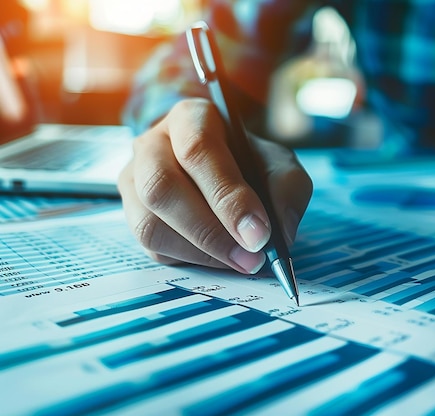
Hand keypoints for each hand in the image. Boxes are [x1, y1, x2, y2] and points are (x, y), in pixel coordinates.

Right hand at [117, 98, 312, 273]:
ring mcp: (133, 180)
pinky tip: (220, 259)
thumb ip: (287, 189)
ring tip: (241, 262)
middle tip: (251, 257)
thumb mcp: (279, 165)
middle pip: (162, 188)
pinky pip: (152, 248)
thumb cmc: (250, 163)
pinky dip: (191, 261)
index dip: (228, 197)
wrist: (224, 168)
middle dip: (211, 232)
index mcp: (189, 118)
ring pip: (150, 225)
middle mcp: (151, 144)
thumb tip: (278, 233)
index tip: (260, 234)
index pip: (198, 151)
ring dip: (201, 253)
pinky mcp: (131, 215)